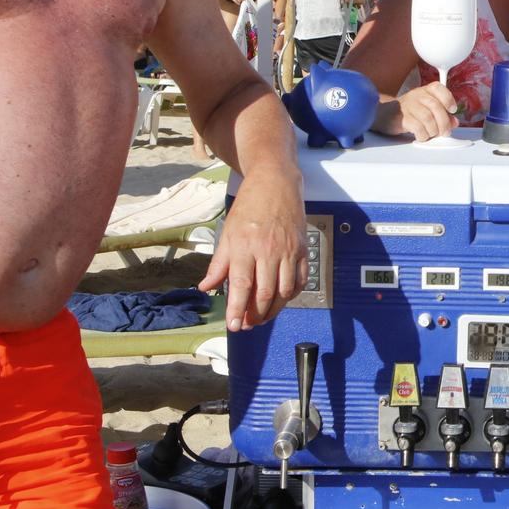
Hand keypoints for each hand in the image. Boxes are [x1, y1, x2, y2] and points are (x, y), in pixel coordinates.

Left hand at [199, 166, 306, 330]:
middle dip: (255, 315)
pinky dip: (291, 294)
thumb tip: (206, 287)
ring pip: (284, 291)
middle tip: (247, 324)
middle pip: (264, 293)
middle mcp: (268, 250)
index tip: (233, 326)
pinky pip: (300, 280)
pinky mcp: (302, 249)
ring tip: (262, 316)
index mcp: (245, 246)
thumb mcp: (228, 232)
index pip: (241, 286)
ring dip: (273, 309)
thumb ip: (219, 263)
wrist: (276, 182)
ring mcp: (288, 250)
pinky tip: (281, 298)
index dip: (237, 309)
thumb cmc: (249, 206)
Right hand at [394, 81, 460, 141]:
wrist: (386, 115)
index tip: (452, 110)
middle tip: (445, 132)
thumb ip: (443, 115)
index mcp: (425, 90)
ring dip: (433, 130)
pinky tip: (422, 136)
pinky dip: (423, 134)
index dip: (448, 99)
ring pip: (427, 118)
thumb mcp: (428, 110)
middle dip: (444, 122)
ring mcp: (408, 105)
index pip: (438, 88)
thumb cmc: (411, 112)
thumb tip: (454, 122)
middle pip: (435, 106)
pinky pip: (417, 127)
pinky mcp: (401, 117)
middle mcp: (417, 95)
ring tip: (432, 134)